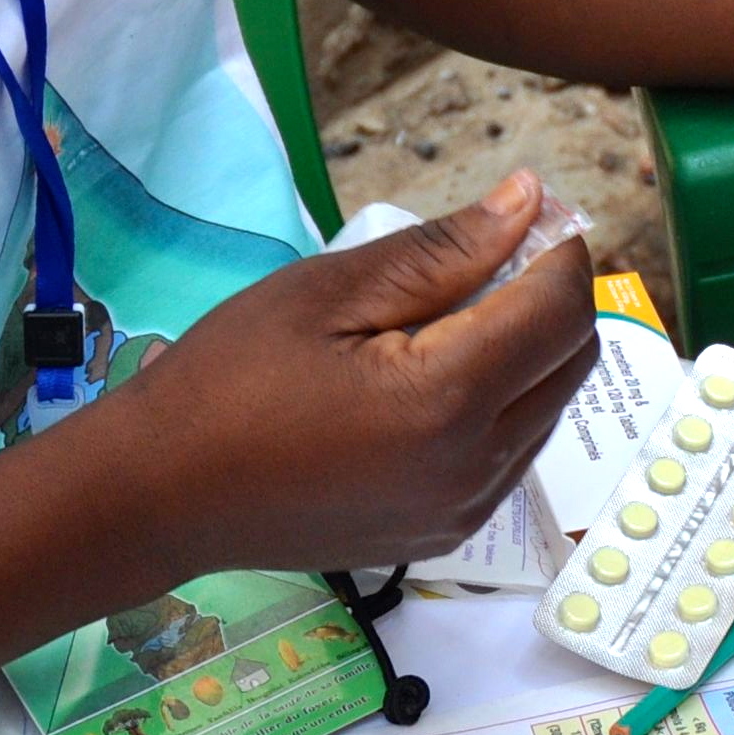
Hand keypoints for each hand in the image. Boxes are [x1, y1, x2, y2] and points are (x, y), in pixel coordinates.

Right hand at [87, 169, 597, 579]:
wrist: (160, 495)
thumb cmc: (229, 378)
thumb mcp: (329, 292)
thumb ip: (442, 250)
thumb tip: (528, 200)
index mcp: (446, 400)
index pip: (559, 311)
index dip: (560, 249)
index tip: (532, 212)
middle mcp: (475, 467)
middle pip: (573, 363)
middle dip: (556, 297)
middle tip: (500, 253)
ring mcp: (463, 511)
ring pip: (550, 410)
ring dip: (532, 351)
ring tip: (458, 312)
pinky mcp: (444, 533)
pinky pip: (512, 454)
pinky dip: (505, 403)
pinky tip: (439, 374)